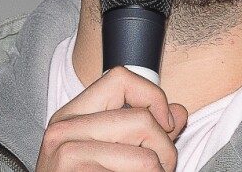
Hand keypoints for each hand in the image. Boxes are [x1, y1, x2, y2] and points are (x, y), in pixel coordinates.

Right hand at [36, 66, 187, 170]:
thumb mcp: (107, 151)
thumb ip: (142, 131)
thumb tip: (178, 113)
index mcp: (71, 116)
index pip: (120, 79)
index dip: (151, 96)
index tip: (164, 123)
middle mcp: (63, 132)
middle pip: (141, 120)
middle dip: (165, 149)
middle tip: (162, 168)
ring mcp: (67, 158)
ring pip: (146, 158)